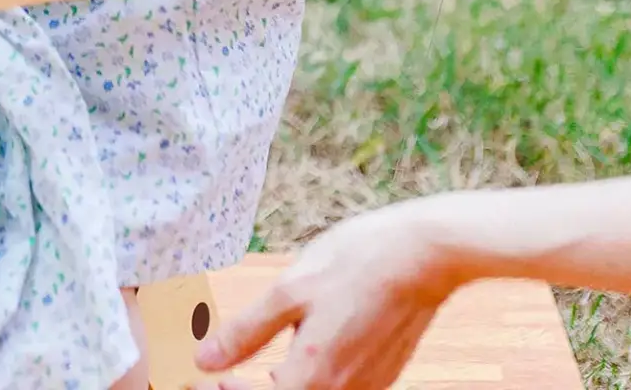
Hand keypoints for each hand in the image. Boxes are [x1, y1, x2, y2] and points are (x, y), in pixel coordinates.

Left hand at [195, 199, 467, 389]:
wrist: (424, 254)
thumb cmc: (357, 263)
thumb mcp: (288, 290)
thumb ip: (246, 332)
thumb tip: (206, 361)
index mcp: (312, 378)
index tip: (207, 381)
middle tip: (227, 375)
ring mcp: (367, 386)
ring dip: (284, 386)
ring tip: (259, 366)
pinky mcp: (383, 373)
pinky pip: (339, 387)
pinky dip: (313, 379)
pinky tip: (301, 356)